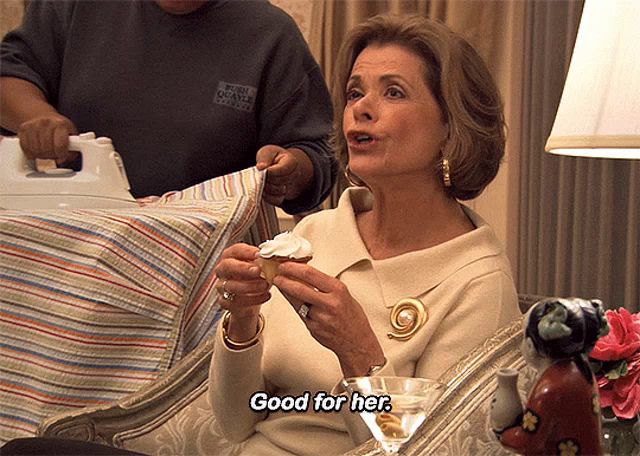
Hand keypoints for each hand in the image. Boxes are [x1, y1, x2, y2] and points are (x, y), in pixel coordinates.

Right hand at [18, 113, 77, 163]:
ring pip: (35, 150)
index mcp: (61, 124)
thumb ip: (71, 151)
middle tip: (54, 153)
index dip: (61, 154)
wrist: (45, 117)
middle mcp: (46, 123)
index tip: (62, 154)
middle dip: (51, 156)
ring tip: (46, 151)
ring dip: (41, 155)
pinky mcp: (23, 128)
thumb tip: (61, 159)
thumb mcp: (72, 138)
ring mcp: (33, 125)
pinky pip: (25, 148)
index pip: (60, 146)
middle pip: (47, 150)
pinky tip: (37, 150)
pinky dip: (31, 153)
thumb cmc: (60, 130)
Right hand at [214, 243, 270, 340]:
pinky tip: (265, 296)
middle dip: (243, 268)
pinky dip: (253, 299)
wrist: (249, 300)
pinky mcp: (224, 302)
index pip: (235, 250)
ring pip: (231, 286)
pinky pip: (236, 301)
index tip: (259, 254)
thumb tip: (277, 256)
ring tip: (265, 285)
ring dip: (250, 286)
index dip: (246, 251)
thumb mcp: (259, 267)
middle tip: (258, 270)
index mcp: (230, 257)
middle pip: (227, 266)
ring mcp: (221, 286)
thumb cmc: (254, 278)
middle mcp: (222, 270)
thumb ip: (264, 261)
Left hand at [256, 145, 312, 205]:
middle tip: (259, 174)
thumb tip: (260, 167)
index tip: (260, 168)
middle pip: (279, 182)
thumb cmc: (272, 157)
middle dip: (266, 179)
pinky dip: (267, 196)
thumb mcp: (267, 152)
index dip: (270, 172)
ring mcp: (290, 187)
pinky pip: (276, 200)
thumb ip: (264, 158)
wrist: (278, 165)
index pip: (282, 170)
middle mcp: (294, 176)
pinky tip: (263, 189)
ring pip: (277, 192)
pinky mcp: (283, 197)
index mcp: (292, 162)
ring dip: (266, 188)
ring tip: (261, 181)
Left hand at [273, 261, 384, 377]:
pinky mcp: (313, 328)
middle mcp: (329, 303)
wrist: (357, 342)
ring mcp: (320, 317)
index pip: (310, 274)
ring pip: (296, 300)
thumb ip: (325, 285)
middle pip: (299, 287)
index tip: (285, 264)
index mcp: (337, 290)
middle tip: (277, 274)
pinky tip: (292, 299)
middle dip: (284, 279)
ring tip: (280, 284)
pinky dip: (294, 304)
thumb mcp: (343, 294)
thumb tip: (305, 273)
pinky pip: (299, 313)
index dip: (293, 268)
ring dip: (285, 291)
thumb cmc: (352, 317)